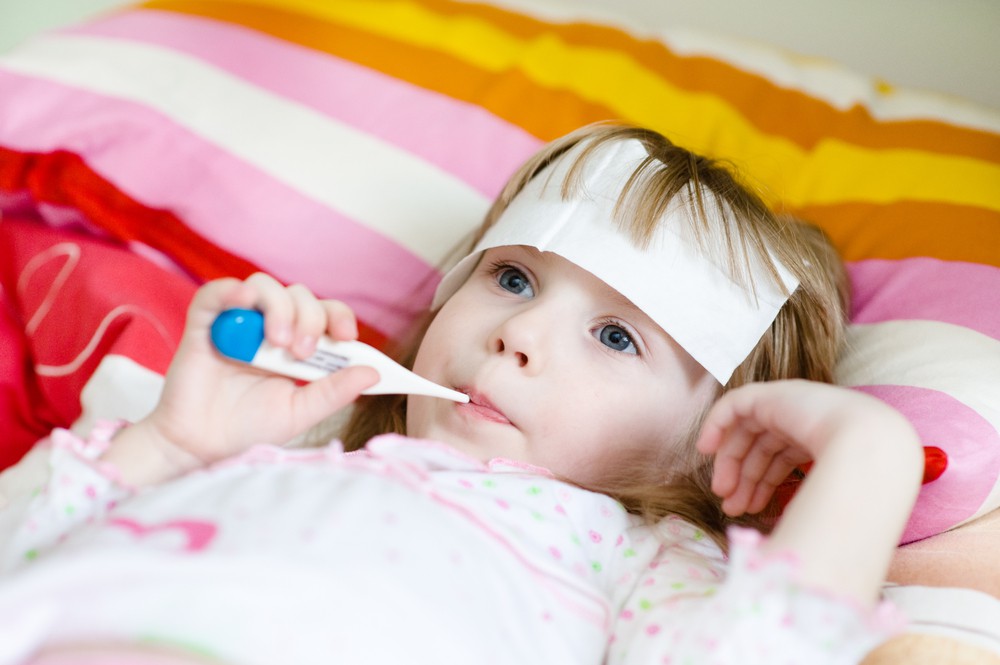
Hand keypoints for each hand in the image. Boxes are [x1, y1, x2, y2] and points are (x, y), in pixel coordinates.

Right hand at [104, 274, 378, 484]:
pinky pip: (217, 293)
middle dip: (310, 318)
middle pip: (300, 295)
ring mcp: (238, 323)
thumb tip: (373, 373)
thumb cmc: (250, 428)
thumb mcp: (300, 412)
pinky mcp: (204, 325)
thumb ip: (334, 391)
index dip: (339, 317)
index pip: (326, 313)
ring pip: (265, 287)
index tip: (347, 338)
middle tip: (302, 352)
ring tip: (277, 343)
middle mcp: (269, 326)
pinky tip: (244, 301)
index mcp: (298, 344)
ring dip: (279, 308)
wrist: (202, 448)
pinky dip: (232, 290)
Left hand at [696, 380, 916, 516]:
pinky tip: (705, 449)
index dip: (760, 482)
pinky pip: (733, 405)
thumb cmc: (859, 483)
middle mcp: (804, 418)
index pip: (780, 457)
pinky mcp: (771, 395)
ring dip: (731, 462)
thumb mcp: (829, 498)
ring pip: (747, 431)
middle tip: (730, 505)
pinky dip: (716, 423)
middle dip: (744, 477)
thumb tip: (788, 549)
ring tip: (723, 494)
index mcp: (820, 437)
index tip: (747, 508)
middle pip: (762, 446)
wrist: (872, 450)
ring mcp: (788, 404)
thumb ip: (811, 510)